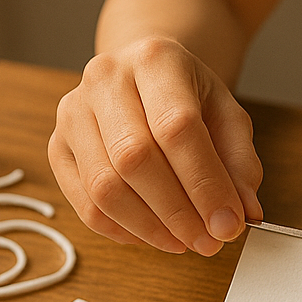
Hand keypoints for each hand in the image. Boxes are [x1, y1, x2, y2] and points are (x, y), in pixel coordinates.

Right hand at [48, 36, 262, 254]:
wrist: (143, 76)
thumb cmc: (186, 97)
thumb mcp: (227, 115)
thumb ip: (239, 163)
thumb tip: (244, 212)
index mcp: (154, 59)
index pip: (176, 127)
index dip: (204, 183)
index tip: (228, 224)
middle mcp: (105, 79)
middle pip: (134, 158)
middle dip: (177, 212)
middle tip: (208, 241)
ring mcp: (73, 113)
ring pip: (104, 188)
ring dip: (149, 228)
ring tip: (183, 242)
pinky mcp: (57, 147)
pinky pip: (85, 205)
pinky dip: (123, 231)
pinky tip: (152, 234)